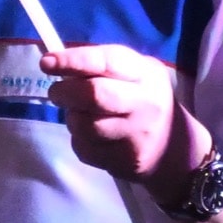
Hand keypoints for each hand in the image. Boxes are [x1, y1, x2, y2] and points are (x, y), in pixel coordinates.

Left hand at [42, 44, 200, 200]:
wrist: (176, 147)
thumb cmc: (143, 99)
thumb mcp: (135, 73)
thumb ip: (102, 65)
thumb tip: (56, 62)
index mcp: (145, 74)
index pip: (106, 61)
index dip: (73, 60)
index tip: (46, 62)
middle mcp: (145, 103)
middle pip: (93, 95)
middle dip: (64, 92)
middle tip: (56, 92)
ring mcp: (137, 136)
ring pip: (84, 124)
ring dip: (72, 118)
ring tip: (80, 114)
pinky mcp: (127, 162)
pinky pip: (85, 149)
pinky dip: (80, 140)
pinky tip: (93, 136)